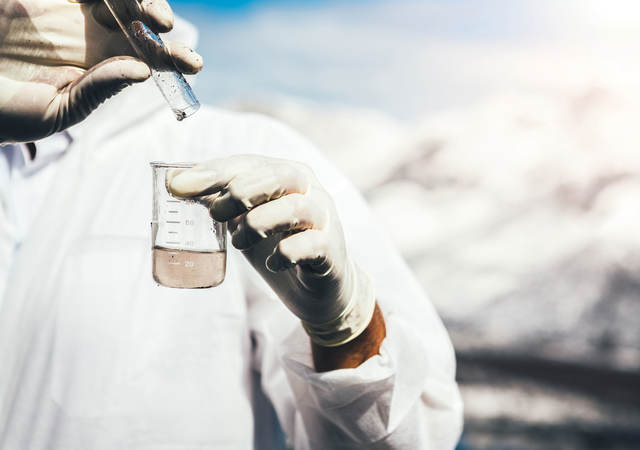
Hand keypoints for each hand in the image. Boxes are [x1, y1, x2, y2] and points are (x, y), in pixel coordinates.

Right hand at [0, 0, 202, 143]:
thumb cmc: (3, 112)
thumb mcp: (54, 112)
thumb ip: (96, 91)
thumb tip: (142, 72)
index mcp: (102, 68)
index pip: (148, 60)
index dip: (173, 58)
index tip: (192, 65)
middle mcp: (94, 36)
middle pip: (142, 23)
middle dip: (162, 25)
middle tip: (167, 31)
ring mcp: (72, 9)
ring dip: (143, 0)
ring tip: (155, 17)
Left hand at [167, 155, 375, 346]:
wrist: (319, 289)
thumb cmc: (279, 245)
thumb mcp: (246, 219)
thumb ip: (220, 201)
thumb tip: (174, 183)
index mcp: (287, 174)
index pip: (249, 163)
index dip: (213, 172)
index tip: (177, 187)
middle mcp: (310, 190)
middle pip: (278, 176)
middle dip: (239, 193)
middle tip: (215, 216)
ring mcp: (325, 219)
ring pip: (296, 207)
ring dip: (258, 223)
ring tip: (239, 242)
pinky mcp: (331, 250)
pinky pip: (310, 245)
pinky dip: (284, 254)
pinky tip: (272, 263)